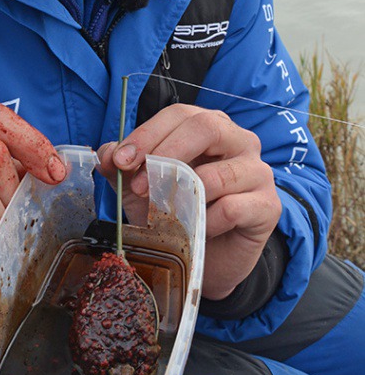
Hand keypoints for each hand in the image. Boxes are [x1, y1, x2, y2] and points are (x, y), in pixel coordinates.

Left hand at [97, 104, 281, 300]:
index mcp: (209, 126)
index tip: (121, 161)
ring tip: (166, 215)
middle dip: (166, 153)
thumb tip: (106, 153)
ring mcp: (259, 171)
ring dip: (184, 196)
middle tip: (137, 184)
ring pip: (220, 173)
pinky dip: (207, 222)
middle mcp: (239, 140)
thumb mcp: (141, 187)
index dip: (148, 134)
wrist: (209, 258)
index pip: (179, 115)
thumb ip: (122, 167)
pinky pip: (233, 208)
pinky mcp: (269, 206)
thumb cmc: (178, 212)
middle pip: (206, 128)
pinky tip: (198, 231)